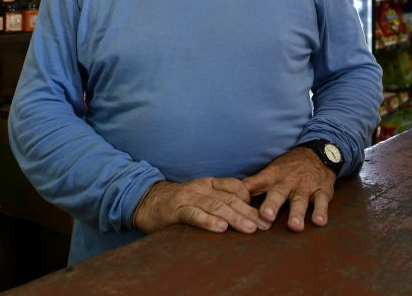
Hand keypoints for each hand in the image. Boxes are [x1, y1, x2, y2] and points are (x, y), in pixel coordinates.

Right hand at [132, 178, 268, 234]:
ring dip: (234, 218)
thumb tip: (247, 216)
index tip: (264, 215)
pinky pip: (194, 214)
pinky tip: (220, 228)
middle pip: (230, 199)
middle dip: (249, 213)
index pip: (235, 187)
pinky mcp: (176, 209)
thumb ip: (220, 201)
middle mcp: (202, 188)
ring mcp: (189, 197)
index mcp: (210, 183)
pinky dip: (208, 221)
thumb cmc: (179, 202)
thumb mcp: (201, 196)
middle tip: (264, 226)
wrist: (147, 201)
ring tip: (249, 228)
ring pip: (216, 206)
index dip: (251, 201)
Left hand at [241, 147, 335, 231]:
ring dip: (297, 213)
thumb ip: (253, 184)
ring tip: (294, 226)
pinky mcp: (322, 191)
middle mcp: (288, 182)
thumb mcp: (270, 171)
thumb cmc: (288, 168)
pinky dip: (321, 211)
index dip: (249, 192)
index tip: (241, 204)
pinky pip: (322, 201)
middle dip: (272, 204)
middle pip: (279, 193)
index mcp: (272, 176)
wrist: (317, 154)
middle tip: (267, 216)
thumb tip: (231, 195)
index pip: (258, 184)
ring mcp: (305, 186)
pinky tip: (319, 222)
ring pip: (300, 200)